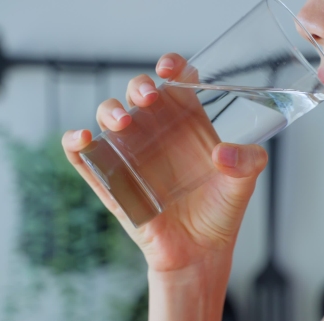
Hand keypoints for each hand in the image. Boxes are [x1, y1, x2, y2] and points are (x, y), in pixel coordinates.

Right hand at [61, 53, 267, 272]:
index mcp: (188, 122)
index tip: (169, 68)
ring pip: (109, 117)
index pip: (176, 81)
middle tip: (150, 98)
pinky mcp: (112, 181)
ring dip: (110, 111)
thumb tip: (223, 153)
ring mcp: (132, 154)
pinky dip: (75, 144)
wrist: (200, 253)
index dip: (171, 66)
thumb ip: (248, 162)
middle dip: (139, 86)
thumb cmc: (220, 213)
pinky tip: (82, 139)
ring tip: (122, 123)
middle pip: (138, 92)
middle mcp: (157, 132)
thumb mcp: (244, 184)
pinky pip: (84, 157)